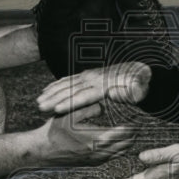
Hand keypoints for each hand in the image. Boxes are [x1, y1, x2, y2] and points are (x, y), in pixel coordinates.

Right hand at [29, 103, 135, 166]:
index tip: (138, 118)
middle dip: (133, 134)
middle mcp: (98, 152)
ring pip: (120, 152)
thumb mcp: (70, 113)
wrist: (42, 150)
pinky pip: (112, 157)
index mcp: (95, 139)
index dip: (132, 125)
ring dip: (128, 142)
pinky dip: (119, 149)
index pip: (122, 133)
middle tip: (140, 124)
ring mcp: (96, 160)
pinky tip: (122, 141)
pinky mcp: (92, 163)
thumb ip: (89, 107)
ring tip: (134, 131)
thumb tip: (105, 104)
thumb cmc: (54, 130)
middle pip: (125, 144)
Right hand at [36, 61, 151, 114]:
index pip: (84, 96)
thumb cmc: (139, 83)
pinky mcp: (86, 75)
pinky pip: (68, 79)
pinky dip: (56, 84)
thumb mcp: (138, 89)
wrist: (139, 69)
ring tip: (39, 101)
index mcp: (104, 84)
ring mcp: (88, 75)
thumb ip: (128, 93)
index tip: (56, 109)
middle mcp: (93, 78)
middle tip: (39, 106)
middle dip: (54, 98)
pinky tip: (46, 90)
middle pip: (70, 89)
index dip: (69, 103)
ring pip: (66, 84)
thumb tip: (116, 94)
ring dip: (52, 92)